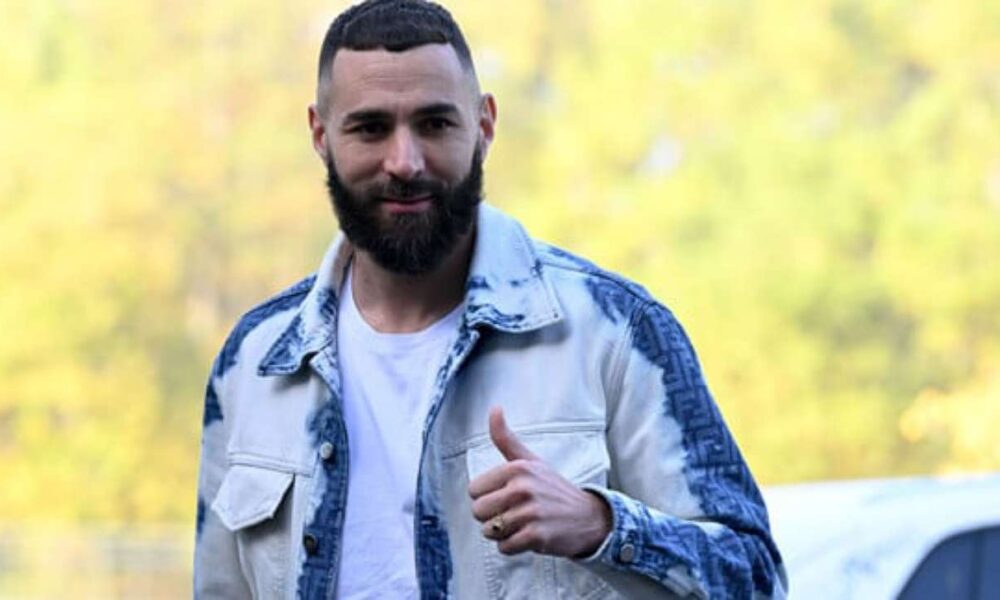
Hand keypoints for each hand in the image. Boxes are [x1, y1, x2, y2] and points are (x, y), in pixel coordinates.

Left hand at [467, 406, 611, 557]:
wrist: (587, 517)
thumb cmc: (552, 488)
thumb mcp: (530, 460)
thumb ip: (505, 438)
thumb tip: (494, 408)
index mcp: (517, 468)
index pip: (473, 490)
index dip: (486, 497)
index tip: (505, 496)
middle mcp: (523, 488)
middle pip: (478, 512)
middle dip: (491, 517)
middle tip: (514, 512)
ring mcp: (531, 513)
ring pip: (490, 531)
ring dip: (503, 533)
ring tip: (522, 524)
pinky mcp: (537, 536)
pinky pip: (504, 547)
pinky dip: (512, 546)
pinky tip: (528, 536)